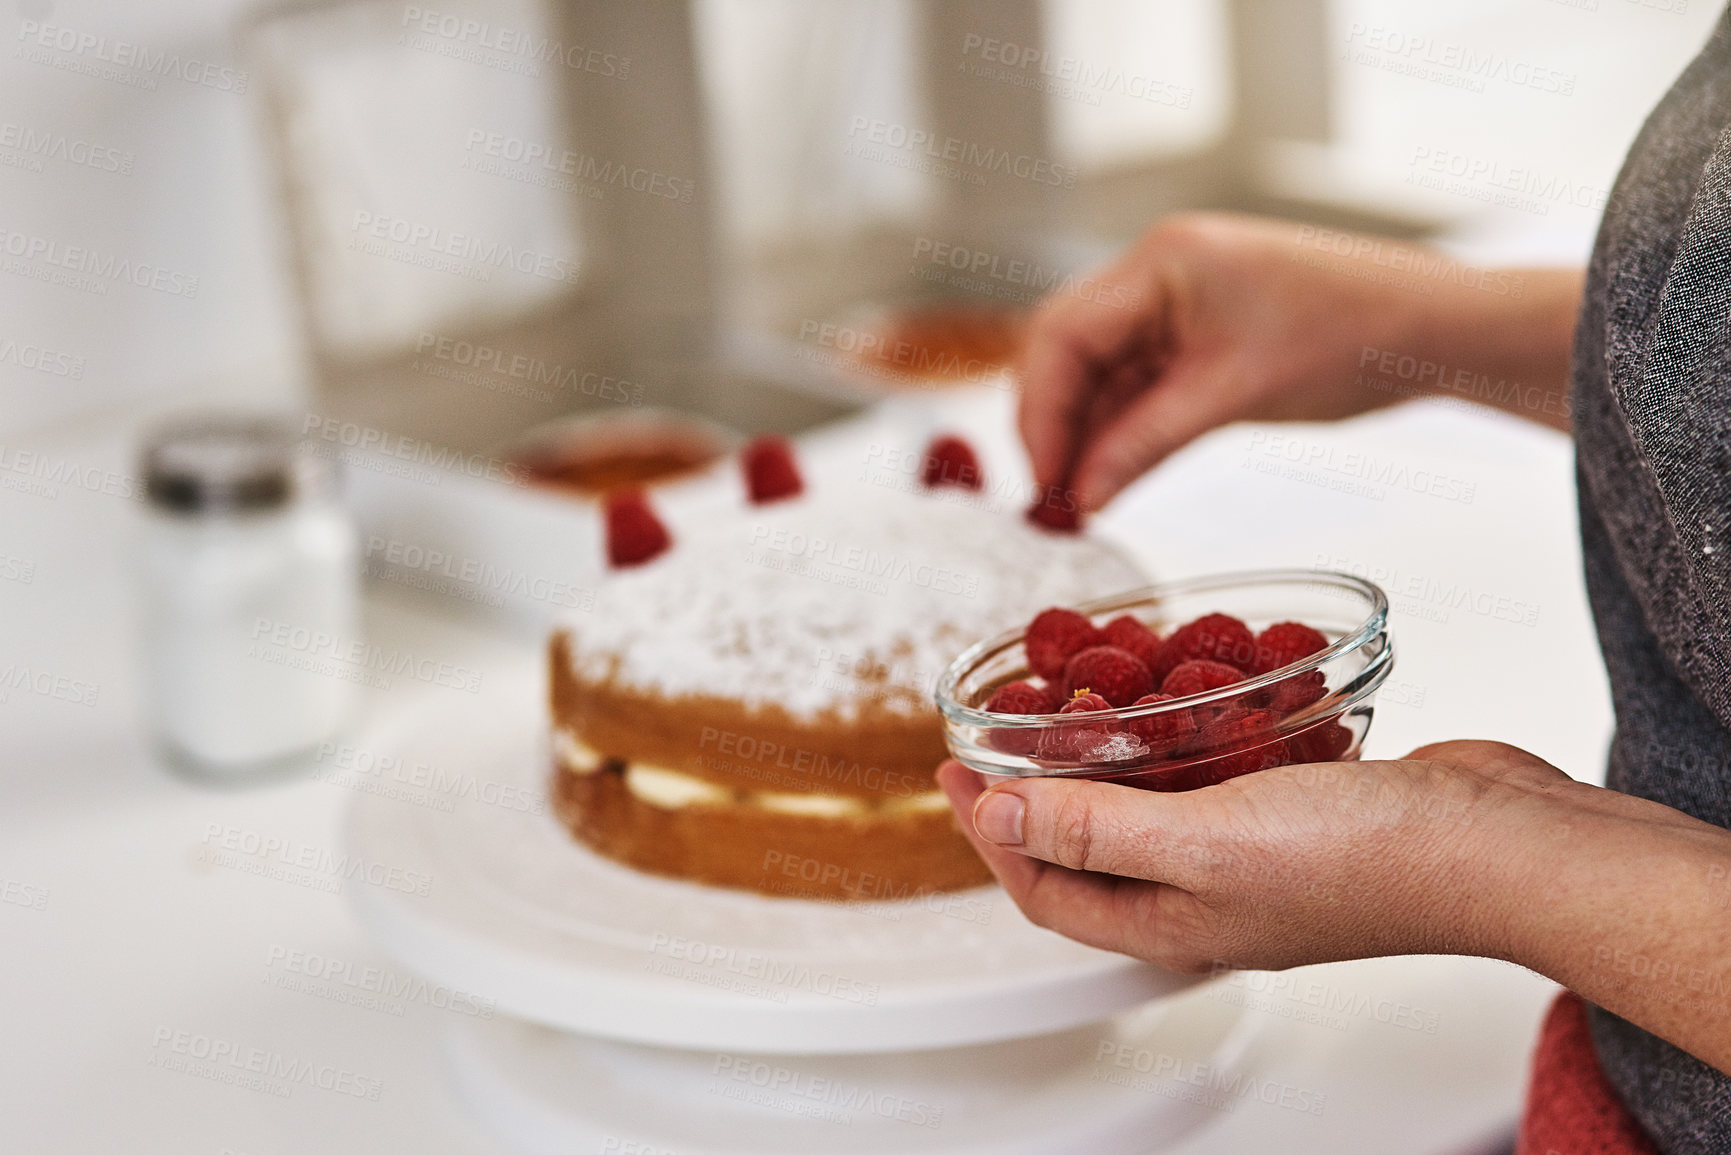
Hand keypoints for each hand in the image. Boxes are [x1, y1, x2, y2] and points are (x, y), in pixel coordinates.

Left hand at [936, 740, 1578, 972]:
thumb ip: (1094, 829)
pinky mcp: (1298, 808)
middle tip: (1002, 728)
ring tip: (1077, 699)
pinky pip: (1213, 771)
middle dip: (1035, 791)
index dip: (986, 829)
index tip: (952, 763)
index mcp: (1170, 922)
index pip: (1044, 885)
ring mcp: (1254, 854)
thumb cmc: (1366, 861)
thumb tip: (993, 818)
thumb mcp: (1201, 844)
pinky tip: (1185, 691)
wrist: (1498, 843)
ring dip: (1108, 755)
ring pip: (1151, 805)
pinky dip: (1184, 732)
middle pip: (1088, 847)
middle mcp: (1205, 896)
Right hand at [1017, 211, 1420, 512]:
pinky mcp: (1191, 336)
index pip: (1063, 334)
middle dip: (1051, 424)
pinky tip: (1111, 475)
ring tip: (1078, 500)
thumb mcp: (1233, 395)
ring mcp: (1172, 303)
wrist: (1425, 329)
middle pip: (1065, 350)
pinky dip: (1118, 431)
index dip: (1041, 413)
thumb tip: (1083, 494)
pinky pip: (1132, 385)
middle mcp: (1155, 272)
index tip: (1044, 479)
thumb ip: (1145, 444)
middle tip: (1050, 495)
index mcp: (1162, 260)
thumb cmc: (1353, 332)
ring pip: (1095, 373)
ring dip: (1083, 434)